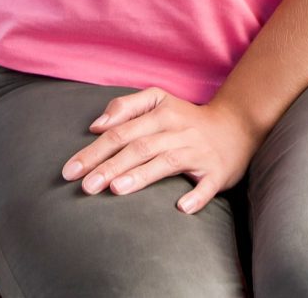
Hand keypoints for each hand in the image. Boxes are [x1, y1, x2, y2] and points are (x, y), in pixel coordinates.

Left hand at [61, 88, 262, 213]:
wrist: (237, 125)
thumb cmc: (187, 118)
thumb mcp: (158, 100)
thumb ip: (125, 107)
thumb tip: (96, 125)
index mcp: (160, 113)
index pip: (121, 131)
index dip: (94, 150)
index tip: (70, 170)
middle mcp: (177, 131)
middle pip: (138, 147)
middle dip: (109, 166)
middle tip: (85, 186)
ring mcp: (198, 152)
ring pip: (166, 162)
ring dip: (141, 176)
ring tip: (116, 189)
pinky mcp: (217, 172)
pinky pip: (207, 185)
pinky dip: (196, 196)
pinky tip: (182, 207)